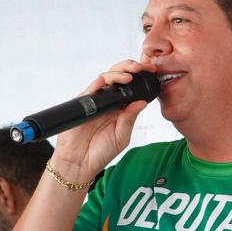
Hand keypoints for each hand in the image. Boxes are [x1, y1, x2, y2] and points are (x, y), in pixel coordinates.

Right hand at [46, 59, 157, 184]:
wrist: (80, 163)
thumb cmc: (101, 151)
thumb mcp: (122, 136)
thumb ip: (130, 118)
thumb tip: (142, 102)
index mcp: (121, 107)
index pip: (131, 86)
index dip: (141, 77)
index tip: (152, 72)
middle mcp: (108, 101)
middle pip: (118, 76)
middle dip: (129, 67)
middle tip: (141, 68)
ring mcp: (95, 100)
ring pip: (105, 78)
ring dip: (117, 74)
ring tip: (128, 76)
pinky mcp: (82, 103)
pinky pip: (89, 90)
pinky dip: (97, 84)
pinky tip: (104, 82)